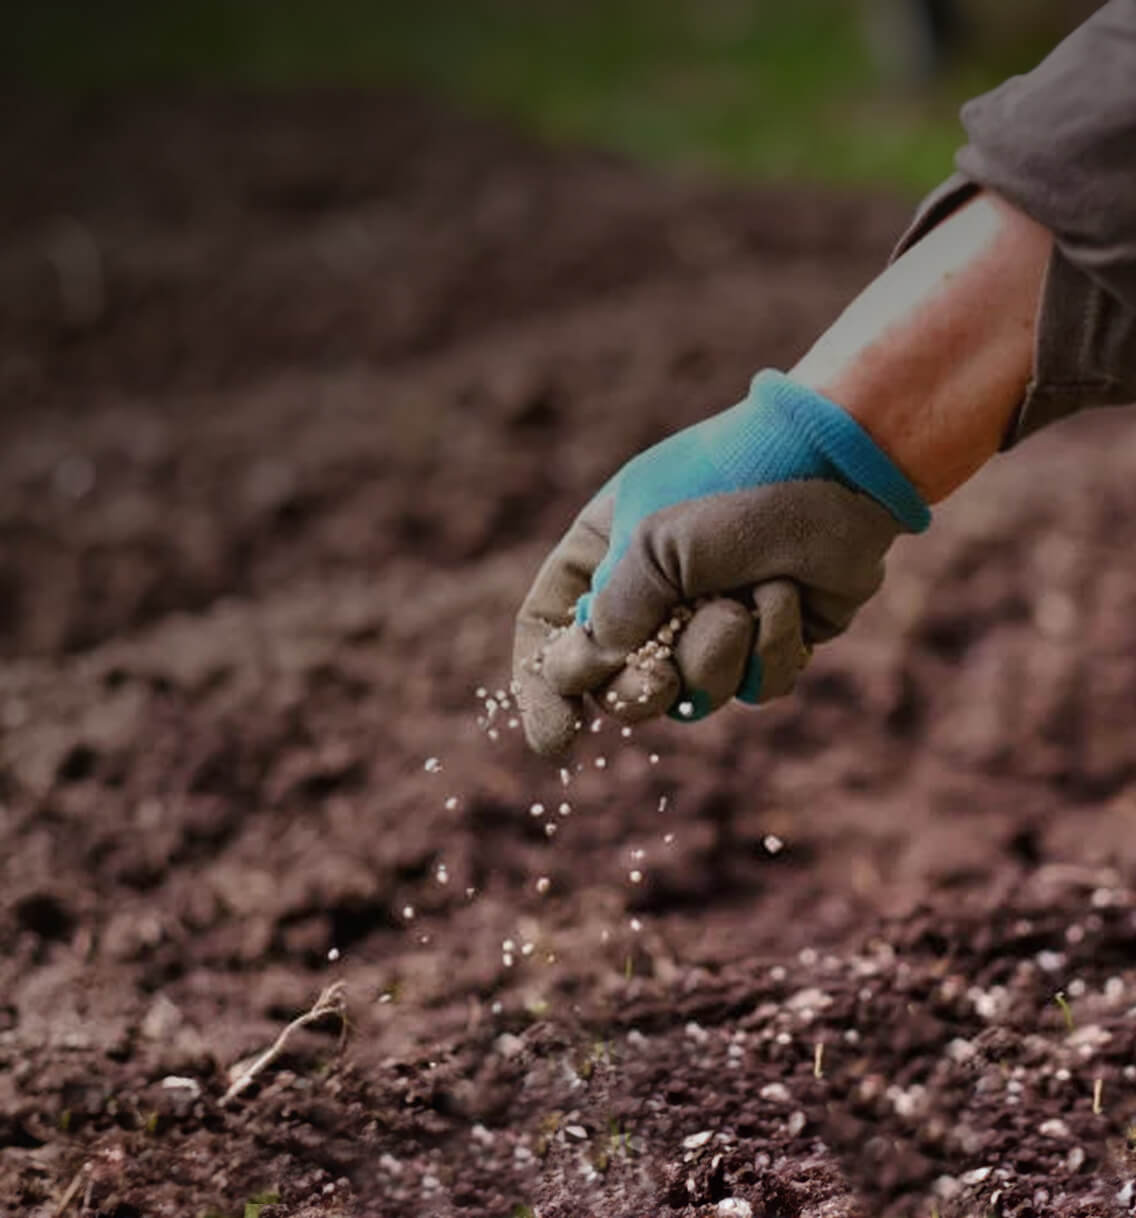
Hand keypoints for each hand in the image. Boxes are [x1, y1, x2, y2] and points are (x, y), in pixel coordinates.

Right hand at [512, 370, 929, 755]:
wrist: (840, 463)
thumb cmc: (733, 484)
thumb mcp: (651, 543)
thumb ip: (612, 616)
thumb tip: (589, 673)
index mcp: (602, 557)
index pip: (548, 634)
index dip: (545, 690)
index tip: (560, 739)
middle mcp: (651, 595)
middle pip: (617, 686)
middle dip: (641, 691)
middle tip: (659, 681)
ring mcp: (712, 622)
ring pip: (693, 697)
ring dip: (716, 656)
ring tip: (742, 601)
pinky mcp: (771, 641)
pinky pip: (756, 688)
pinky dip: (772, 646)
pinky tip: (787, 595)